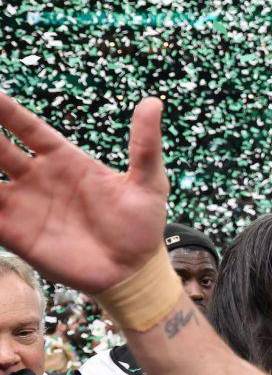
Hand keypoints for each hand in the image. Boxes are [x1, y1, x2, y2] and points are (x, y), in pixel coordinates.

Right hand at [0, 94, 168, 292]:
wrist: (133, 271)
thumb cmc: (143, 224)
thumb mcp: (149, 182)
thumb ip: (145, 144)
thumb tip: (154, 103)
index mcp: (64, 158)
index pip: (25, 126)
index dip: (4, 109)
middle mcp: (37, 177)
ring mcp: (23, 204)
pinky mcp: (16, 234)